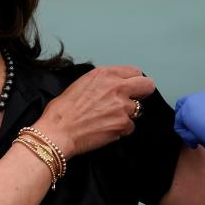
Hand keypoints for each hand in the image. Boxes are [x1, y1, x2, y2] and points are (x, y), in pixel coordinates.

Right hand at [36, 66, 154, 157]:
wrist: (57, 132)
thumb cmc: (62, 111)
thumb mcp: (81, 83)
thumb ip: (102, 82)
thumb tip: (113, 86)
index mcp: (105, 74)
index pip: (135, 72)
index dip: (133, 81)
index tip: (130, 87)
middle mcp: (117, 87)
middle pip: (147, 86)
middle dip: (142, 93)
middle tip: (132, 101)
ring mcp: (122, 107)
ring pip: (138, 110)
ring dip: (127, 115)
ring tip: (109, 119)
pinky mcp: (122, 124)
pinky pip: (130, 127)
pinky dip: (121, 129)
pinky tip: (106, 129)